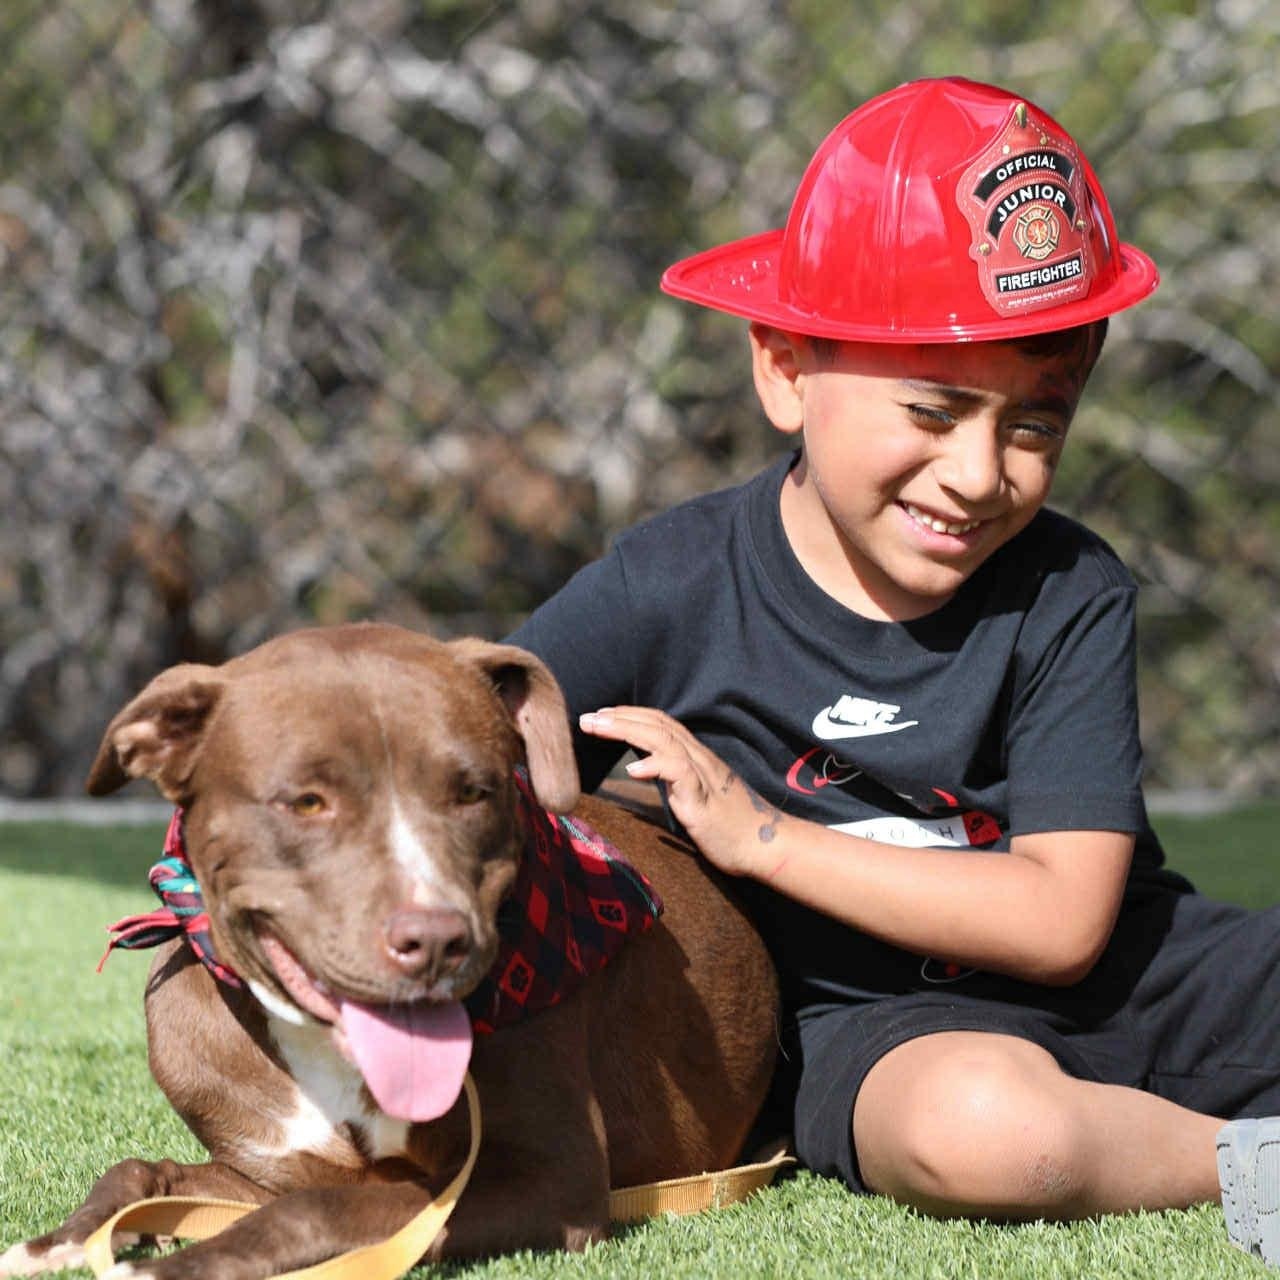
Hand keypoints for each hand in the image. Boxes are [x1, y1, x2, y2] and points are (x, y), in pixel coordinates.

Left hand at [578, 707, 786, 877]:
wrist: (764, 845)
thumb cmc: (730, 826)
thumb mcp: (693, 796)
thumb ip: (673, 780)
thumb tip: (643, 772)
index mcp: (695, 757)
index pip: (660, 724)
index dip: (629, 715)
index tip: (600, 715)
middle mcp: (698, 759)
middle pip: (656, 724)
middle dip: (619, 717)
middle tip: (587, 717)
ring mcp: (702, 776)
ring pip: (663, 740)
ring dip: (627, 730)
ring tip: (598, 728)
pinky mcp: (703, 799)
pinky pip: (679, 773)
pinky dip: (655, 766)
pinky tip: (632, 770)